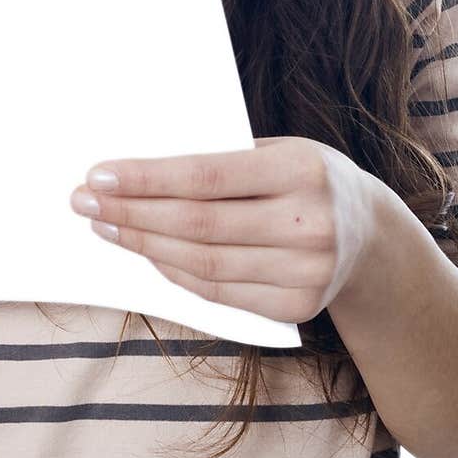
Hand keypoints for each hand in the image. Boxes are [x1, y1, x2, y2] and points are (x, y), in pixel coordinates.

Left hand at [69, 137, 384, 322]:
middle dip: (130, 213)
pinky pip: (218, 292)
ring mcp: (308, 271)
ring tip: (104, 226)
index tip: (98, 176)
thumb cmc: (306, 178)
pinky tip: (146, 252)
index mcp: (301, 168)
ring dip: (142, 245)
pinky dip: (174, 272)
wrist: (373, 236)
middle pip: (196, 224)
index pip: (206, 175)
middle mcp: (309, 222)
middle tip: (84, 203)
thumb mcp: (279, 150)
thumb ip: (222, 160)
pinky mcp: (298, 307)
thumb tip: (136, 171)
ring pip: (202, 263)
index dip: (147, 178)